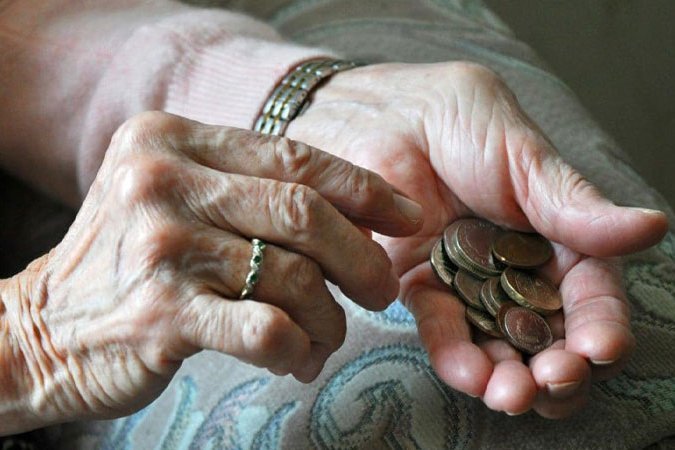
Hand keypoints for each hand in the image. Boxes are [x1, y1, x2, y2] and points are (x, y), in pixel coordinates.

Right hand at [0, 112, 421, 433]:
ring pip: (295, 277)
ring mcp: (160, 247)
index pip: (294, 156)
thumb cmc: (131, 262)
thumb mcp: (178, 197)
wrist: (42, 329)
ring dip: (328, 315)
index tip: (406, 216)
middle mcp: (162, 180)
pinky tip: (294, 356)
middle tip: (381, 290)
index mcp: (173, 139)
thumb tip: (357, 214)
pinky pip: (267, 328)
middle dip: (362, 257)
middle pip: (304, 212)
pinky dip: (298, 347)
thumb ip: (249, 189)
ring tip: (325, 335)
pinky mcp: (160, 313)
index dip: (363, 187)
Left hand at [286, 62, 667, 417]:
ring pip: (498, 343)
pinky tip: (471, 373)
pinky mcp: (420, 288)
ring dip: (510, 377)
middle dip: (558, 366)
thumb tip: (651, 227)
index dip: (600, 323)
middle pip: (548, 333)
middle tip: (555, 381)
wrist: (380, 116)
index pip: (589, 291)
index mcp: (555, 235)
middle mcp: (516, 268)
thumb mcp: (521, 154)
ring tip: (512, 394)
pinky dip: (456, 356)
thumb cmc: (455, 120)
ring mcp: (468, 283)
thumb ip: (573, 203)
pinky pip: (442, 329)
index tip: (601, 347)